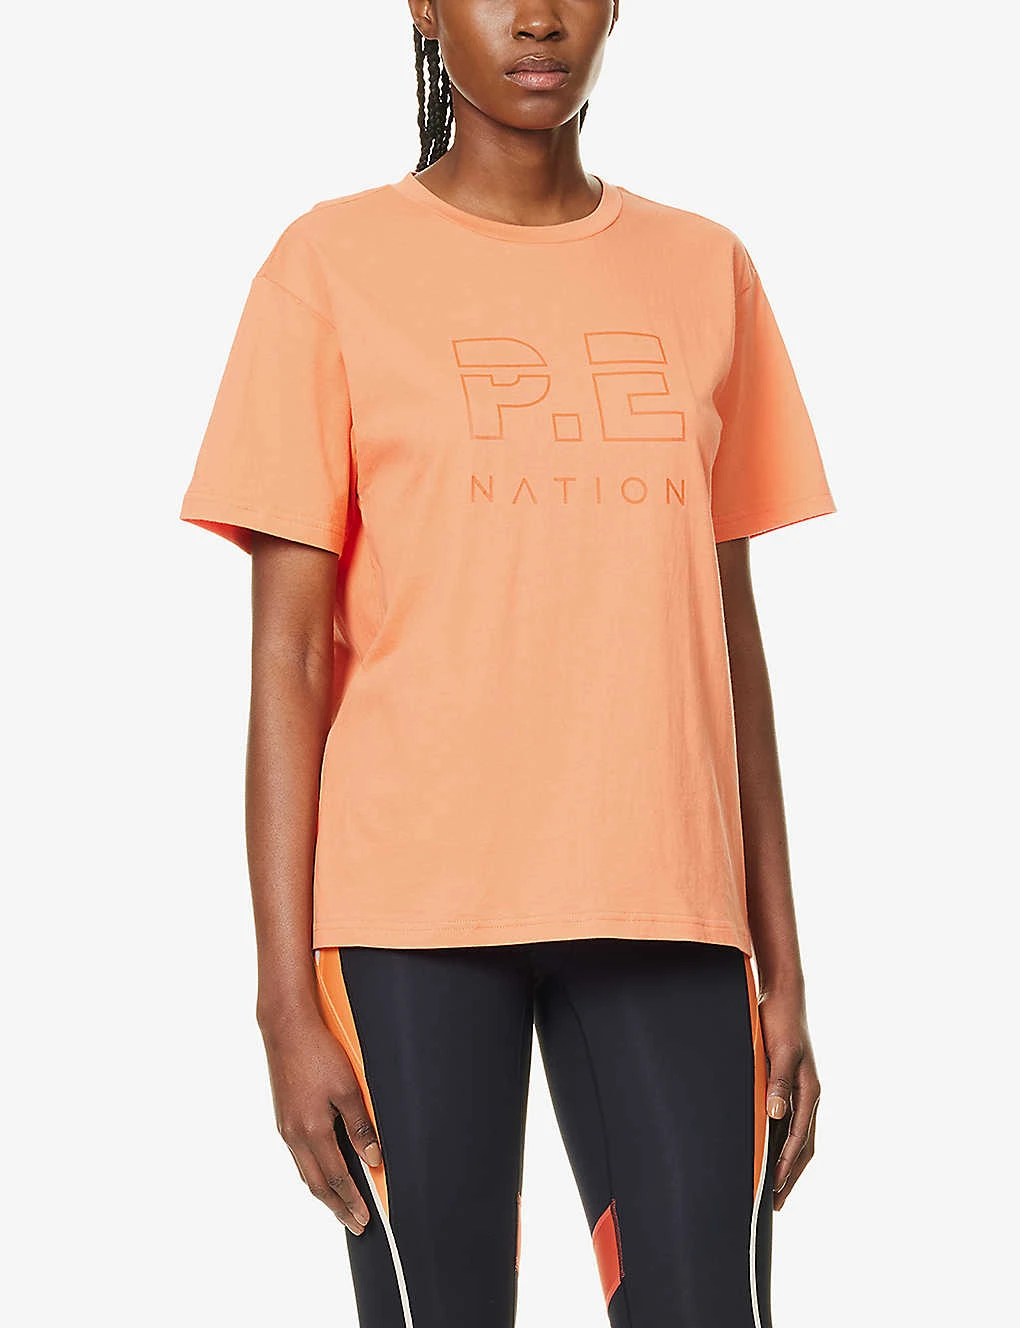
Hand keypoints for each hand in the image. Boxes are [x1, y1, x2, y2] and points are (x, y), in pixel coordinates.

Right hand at [259, 1008, 382, 1234]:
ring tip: (340, 1206)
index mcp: (312, 1132)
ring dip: (324, 1193)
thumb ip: (361, 1127)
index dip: (351, 1202)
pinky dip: (313, 1172)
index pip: (336, 1179)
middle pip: (317, 1184)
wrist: (286, 1029)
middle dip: (337, 1207)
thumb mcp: (348, 1089)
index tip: (364, 1220)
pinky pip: (298, 1157)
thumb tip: (374, 1159)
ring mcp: (285, 1128)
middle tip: (354, 1224)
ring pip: (305, 1172)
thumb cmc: (319, 1054)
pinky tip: (322, 1171)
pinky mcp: (283, 1118)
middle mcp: (294, 1136)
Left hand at [757, 985, 820, 1210]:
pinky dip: (782, 1141)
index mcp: (809, 1091)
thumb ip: (777, 1083)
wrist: (781, 995)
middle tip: (775, 1203)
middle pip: (803, 1146)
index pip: (800, 1139)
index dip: (786, 1166)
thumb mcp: (779, 1051)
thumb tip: (776, 1116)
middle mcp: (808, 1095)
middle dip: (790, 1174)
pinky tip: (769, 1148)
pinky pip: (790, 1121)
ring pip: (798, 1136)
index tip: (773, 1189)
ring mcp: (801, 1090)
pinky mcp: (790, 1082)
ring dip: (787, 1162)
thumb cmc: (780, 1021)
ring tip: (773, 1185)